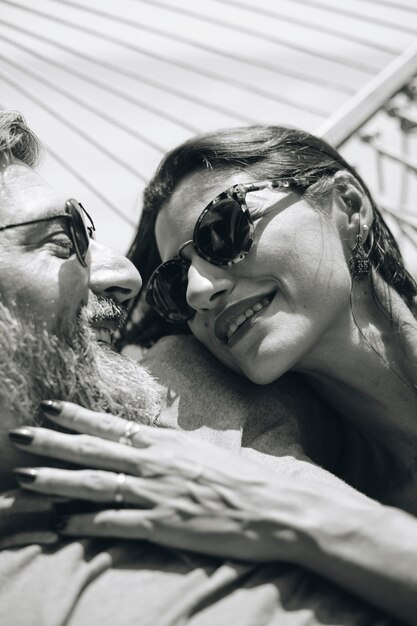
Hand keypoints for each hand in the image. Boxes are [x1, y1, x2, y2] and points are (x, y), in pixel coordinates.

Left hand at [9, 400, 332, 560]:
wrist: (278, 502)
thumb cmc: (248, 475)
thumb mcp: (209, 449)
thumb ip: (176, 445)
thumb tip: (154, 437)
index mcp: (168, 442)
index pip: (112, 425)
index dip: (77, 417)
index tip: (48, 406)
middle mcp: (156, 463)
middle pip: (93, 451)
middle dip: (52, 443)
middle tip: (19, 434)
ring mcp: (157, 493)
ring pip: (95, 484)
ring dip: (56, 481)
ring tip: (25, 477)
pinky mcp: (163, 525)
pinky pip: (115, 524)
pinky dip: (85, 523)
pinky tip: (61, 523)